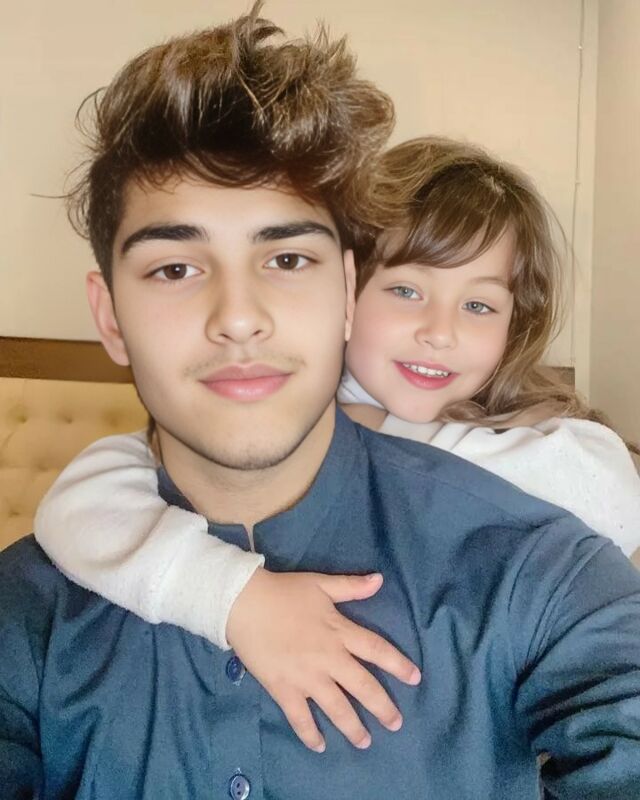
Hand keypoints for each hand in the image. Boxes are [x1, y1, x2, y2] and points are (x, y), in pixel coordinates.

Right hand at [226, 568, 420, 751]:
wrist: (243, 603)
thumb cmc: (284, 592)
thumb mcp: (321, 584)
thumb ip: (351, 586)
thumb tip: (380, 579)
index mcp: (339, 631)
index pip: (376, 650)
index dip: (398, 665)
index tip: (415, 678)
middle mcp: (328, 658)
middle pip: (363, 686)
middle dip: (382, 707)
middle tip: (396, 723)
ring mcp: (306, 677)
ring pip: (336, 708)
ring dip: (353, 727)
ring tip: (365, 742)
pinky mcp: (284, 688)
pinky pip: (300, 717)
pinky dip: (310, 734)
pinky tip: (319, 746)